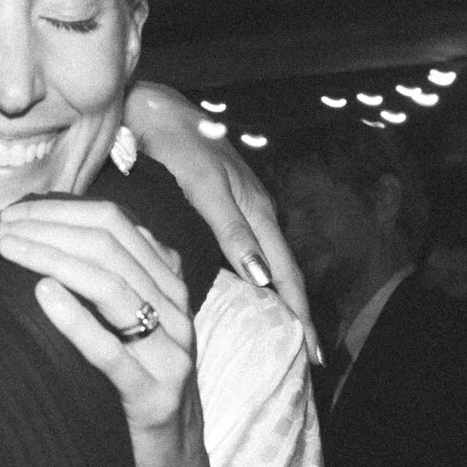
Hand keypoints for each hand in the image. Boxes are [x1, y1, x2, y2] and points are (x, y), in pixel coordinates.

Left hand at [0, 199, 203, 466]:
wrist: (170, 462)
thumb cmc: (133, 387)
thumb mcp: (129, 326)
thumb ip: (108, 281)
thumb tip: (48, 234)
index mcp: (167, 284)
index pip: (115, 223)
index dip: (61, 211)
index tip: (11, 213)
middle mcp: (174, 309)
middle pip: (110, 246)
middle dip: (46, 230)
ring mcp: (170, 351)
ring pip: (112, 286)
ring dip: (51, 259)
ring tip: (7, 251)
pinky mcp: (154, 394)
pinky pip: (112, 351)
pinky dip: (75, 318)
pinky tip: (42, 294)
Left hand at [122, 83, 319, 363]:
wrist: (153, 107)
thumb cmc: (175, 142)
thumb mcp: (203, 185)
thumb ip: (230, 229)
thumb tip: (262, 276)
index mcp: (254, 212)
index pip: (284, 274)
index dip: (298, 313)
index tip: (313, 353)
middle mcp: (254, 212)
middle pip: (283, 273)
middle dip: (298, 315)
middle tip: (314, 359)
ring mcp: (242, 207)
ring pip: (269, 263)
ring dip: (282, 299)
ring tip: (291, 335)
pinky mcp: (224, 204)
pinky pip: (250, 250)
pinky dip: (261, 277)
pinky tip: (256, 293)